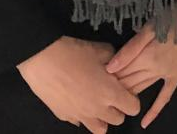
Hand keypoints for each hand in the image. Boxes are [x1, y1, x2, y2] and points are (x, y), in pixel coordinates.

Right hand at [17, 36, 140, 133]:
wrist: (42, 59)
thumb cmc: (75, 53)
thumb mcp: (102, 50)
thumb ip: (116, 61)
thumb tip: (118, 65)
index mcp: (110, 94)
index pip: (133, 108)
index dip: (132, 99)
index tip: (126, 90)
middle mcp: (97, 109)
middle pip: (118, 120)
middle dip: (118, 109)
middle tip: (112, 95)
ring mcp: (79, 115)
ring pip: (99, 129)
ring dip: (102, 118)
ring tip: (97, 103)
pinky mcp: (63, 116)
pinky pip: (79, 122)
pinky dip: (82, 115)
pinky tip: (78, 100)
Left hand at [106, 0, 176, 127]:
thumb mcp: (153, 25)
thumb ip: (131, 47)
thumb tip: (110, 66)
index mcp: (147, 55)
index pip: (121, 70)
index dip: (106, 75)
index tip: (92, 78)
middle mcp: (156, 69)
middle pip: (128, 81)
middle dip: (113, 86)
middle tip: (97, 90)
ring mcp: (168, 74)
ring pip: (141, 88)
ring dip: (127, 95)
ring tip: (111, 101)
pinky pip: (165, 96)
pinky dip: (155, 110)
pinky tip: (145, 122)